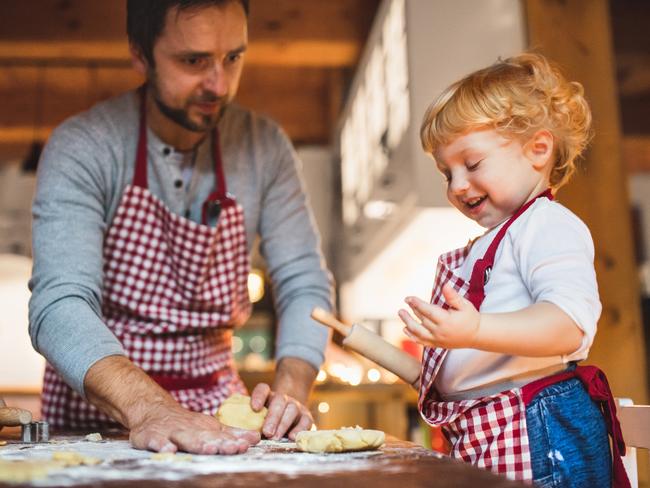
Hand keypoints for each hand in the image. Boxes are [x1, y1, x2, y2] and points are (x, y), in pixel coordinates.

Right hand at [84, 356, 259, 454]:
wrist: (152, 410)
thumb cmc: (186, 424)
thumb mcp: (209, 427)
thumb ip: (232, 434)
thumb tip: (257, 437)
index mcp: (205, 428)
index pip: (221, 436)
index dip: (233, 441)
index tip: (246, 446)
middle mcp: (190, 430)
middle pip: (206, 437)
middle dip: (220, 443)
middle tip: (233, 448)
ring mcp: (170, 432)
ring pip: (185, 439)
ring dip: (197, 443)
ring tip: (208, 449)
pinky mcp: (151, 436)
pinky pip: (156, 441)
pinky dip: (162, 445)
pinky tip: (169, 451)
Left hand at [250, 383, 313, 439]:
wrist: (288, 418)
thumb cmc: (267, 421)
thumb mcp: (258, 418)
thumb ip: (249, 421)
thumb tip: (239, 430)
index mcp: (268, 396)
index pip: (263, 389)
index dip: (258, 396)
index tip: (254, 408)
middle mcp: (282, 399)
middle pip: (278, 401)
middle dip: (272, 417)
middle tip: (266, 432)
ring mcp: (296, 406)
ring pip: (292, 409)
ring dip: (283, 424)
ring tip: (276, 437)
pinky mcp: (306, 417)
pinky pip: (306, 421)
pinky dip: (299, 429)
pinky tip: (292, 437)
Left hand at [398, 282, 479, 348]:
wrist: (476, 335)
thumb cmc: (470, 317)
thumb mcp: (464, 305)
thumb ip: (453, 296)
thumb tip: (445, 285)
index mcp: (446, 321)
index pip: (427, 311)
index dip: (416, 304)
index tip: (408, 298)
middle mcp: (440, 331)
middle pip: (422, 320)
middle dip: (411, 311)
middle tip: (404, 303)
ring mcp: (437, 339)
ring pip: (418, 332)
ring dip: (408, 323)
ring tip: (401, 313)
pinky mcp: (436, 344)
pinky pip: (421, 342)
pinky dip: (412, 336)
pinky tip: (405, 329)